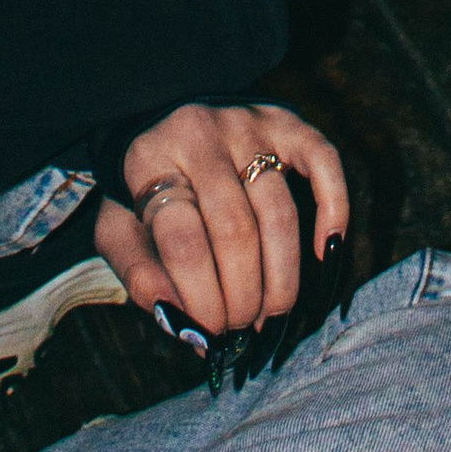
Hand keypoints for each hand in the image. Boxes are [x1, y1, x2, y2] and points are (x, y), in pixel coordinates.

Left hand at [93, 103, 349, 336]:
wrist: (162, 116)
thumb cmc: (144, 190)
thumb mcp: (118, 229)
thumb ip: (138, 274)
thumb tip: (177, 321)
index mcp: (149, 160)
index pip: (183, 242)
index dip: (200, 300)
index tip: (207, 335)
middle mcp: (200, 133)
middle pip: (235, 232)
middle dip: (243, 296)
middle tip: (240, 329)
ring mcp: (246, 123)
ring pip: (278, 211)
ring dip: (281, 277)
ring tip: (269, 314)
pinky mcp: (284, 120)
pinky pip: (322, 161)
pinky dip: (333, 207)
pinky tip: (326, 251)